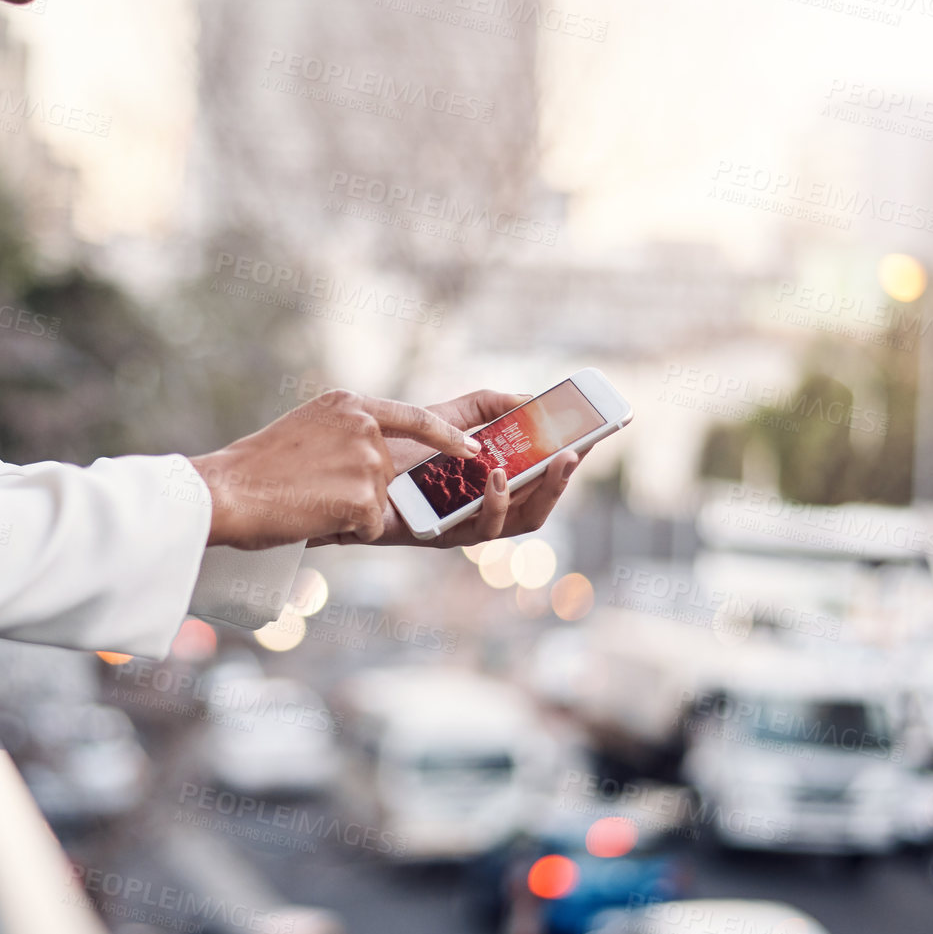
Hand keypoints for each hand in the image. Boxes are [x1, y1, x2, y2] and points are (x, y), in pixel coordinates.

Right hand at [186, 389, 481, 550]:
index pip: (413, 416)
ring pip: (376, 501)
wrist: (226, 492)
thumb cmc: (253, 469)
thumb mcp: (303, 429)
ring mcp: (367, 460)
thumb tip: (367, 454)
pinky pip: (369, 525)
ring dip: (346, 511)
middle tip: (310, 491)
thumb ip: (341, 433)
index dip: (444, 436)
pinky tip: (312, 516)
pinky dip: (344, 529)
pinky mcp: (364, 497)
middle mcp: (364, 426)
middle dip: (357, 490)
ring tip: (305, 501)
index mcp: (348, 405)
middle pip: (385, 471)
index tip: (470, 448)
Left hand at [306, 389, 584, 548]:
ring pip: (518, 523)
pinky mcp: (436, 536)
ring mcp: (460, 526)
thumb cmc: (386, 445)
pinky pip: (476, 530)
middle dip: (562, 480)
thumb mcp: (442, 416)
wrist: (335, 466)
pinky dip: (493, 503)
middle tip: (578, 451)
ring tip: (548, 462)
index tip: (597, 434)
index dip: (570, 460)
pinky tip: (495, 474)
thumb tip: (531, 397)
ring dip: (538, 494)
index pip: (540, 477)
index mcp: (488, 484)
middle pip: (538, 506)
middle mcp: (479, 510)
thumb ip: (485, 406)